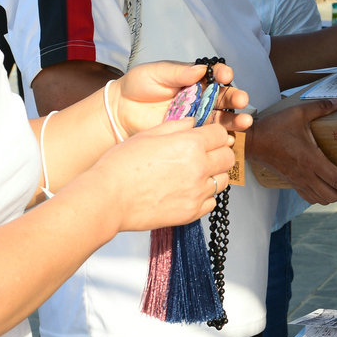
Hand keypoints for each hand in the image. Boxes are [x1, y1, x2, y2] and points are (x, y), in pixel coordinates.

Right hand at [85, 118, 236, 231]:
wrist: (108, 198)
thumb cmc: (121, 165)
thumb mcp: (148, 134)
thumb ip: (176, 126)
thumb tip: (193, 123)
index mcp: (189, 144)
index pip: (220, 134)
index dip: (213, 133)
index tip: (206, 136)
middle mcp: (199, 168)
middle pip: (228, 157)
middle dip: (219, 152)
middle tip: (205, 154)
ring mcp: (196, 193)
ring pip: (223, 180)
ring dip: (214, 175)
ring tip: (195, 174)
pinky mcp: (191, 213)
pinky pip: (211, 202)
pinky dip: (204, 196)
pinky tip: (188, 191)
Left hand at [111, 60, 252, 138]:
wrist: (120, 110)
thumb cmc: (138, 85)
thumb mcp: (156, 73)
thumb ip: (178, 73)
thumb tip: (200, 69)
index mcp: (194, 78)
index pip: (215, 75)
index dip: (223, 74)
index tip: (225, 76)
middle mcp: (201, 97)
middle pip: (224, 97)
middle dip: (235, 97)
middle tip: (241, 100)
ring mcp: (197, 116)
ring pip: (222, 118)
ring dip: (235, 120)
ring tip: (245, 122)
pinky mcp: (191, 134)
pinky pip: (209, 136)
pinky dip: (222, 138)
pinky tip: (230, 139)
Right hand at [248, 97, 336, 203]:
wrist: (252, 141)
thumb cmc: (275, 128)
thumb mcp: (299, 113)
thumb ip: (320, 107)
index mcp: (311, 160)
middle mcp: (306, 174)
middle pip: (331, 194)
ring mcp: (297, 180)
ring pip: (320, 199)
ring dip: (333, 197)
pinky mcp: (290, 182)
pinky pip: (308, 197)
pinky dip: (319, 197)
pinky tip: (323, 188)